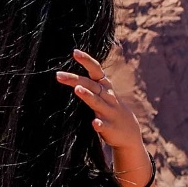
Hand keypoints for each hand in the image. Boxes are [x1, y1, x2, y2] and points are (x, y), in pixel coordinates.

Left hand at [56, 48, 154, 186]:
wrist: (129, 133)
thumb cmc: (109, 110)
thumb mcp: (102, 94)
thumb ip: (89, 84)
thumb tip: (66, 74)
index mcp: (105, 87)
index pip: (96, 70)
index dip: (87, 61)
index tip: (75, 52)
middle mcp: (108, 97)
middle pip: (91, 85)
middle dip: (75, 79)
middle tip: (58, 75)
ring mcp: (109, 112)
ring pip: (97, 102)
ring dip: (88, 96)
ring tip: (77, 90)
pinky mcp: (110, 127)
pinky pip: (104, 125)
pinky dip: (99, 124)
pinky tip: (94, 123)